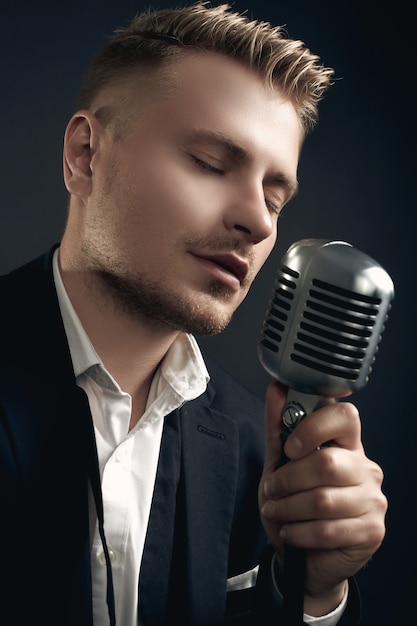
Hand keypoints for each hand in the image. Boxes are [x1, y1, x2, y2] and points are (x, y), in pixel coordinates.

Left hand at [258, 381, 386, 615]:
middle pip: (327, 463)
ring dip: (289, 508)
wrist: (304, 557)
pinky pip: (328, 530)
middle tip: (272, 489)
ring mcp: (373, 500)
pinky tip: (290, 532)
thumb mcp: (280, 463)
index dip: (314, 426)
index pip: (345, 416)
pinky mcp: (371, 531)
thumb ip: (278, 427)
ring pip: (323, 499)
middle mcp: (366, 468)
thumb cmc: (294, 504)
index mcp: (347, 444)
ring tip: (277, 511)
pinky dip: (299, 532)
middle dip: (288, 479)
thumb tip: (277, 388)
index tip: (290, 446)